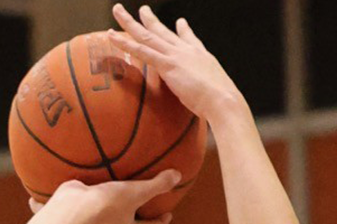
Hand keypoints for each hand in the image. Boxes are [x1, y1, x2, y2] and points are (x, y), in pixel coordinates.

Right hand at [32, 171, 179, 223]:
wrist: (71, 211)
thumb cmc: (106, 205)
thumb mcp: (136, 191)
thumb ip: (156, 185)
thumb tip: (177, 176)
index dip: (159, 223)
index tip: (167, 215)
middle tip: (130, 218)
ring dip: (95, 220)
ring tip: (95, 206)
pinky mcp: (67, 220)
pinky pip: (60, 215)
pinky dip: (52, 208)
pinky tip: (46, 198)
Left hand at [111, 4, 245, 121]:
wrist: (223, 100)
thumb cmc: (220, 102)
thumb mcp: (215, 89)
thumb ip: (207, 86)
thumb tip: (210, 93)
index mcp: (200, 55)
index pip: (189, 38)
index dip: (183, 29)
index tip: (179, 22)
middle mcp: (187, 50)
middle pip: (163, 31)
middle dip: (150, 19)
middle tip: (142, 9)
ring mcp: (176, 55)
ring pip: (147, 35)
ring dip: (130, 23)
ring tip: (118, 11)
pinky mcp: (167, 65)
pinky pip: (141, 50)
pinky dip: (125, 42)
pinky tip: (112, 36)